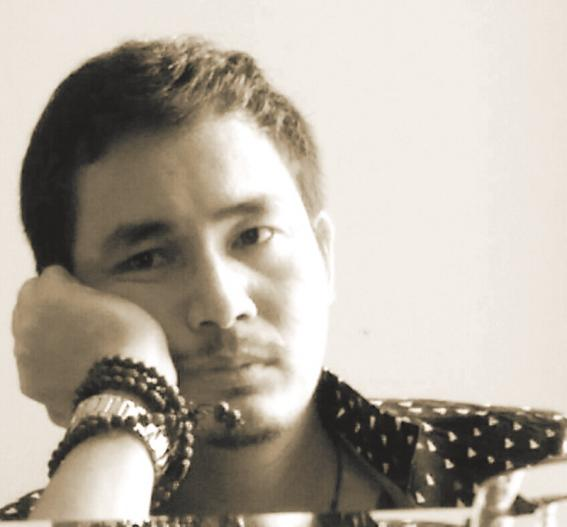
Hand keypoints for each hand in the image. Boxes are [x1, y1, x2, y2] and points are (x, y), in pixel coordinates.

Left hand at [12, 265, 176, 426]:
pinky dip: (51, 369)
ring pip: (29, 338)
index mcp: (48, 293)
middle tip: (80, 319)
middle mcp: (26, 322)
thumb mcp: (118, 302)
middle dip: (49, 308)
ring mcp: (24, 357)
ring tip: (81, 350)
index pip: (49, 276)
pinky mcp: (30, 386)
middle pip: (29, 304)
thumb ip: (87, 298)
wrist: (128, 391)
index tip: (85, 293)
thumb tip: (79, 301)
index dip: (70, 283)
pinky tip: (77, 373)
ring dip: (47, 338)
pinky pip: (38, 367)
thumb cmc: (133, 339)